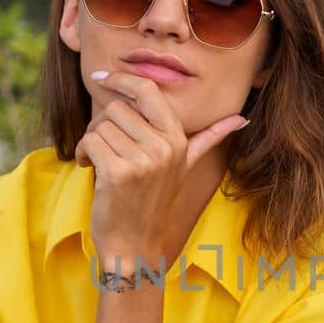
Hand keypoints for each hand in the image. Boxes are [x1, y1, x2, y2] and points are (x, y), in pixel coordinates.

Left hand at [75, 70, 247, 260]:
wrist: (134, 245)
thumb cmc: (154, 203)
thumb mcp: (185, 167)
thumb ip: (210, 138)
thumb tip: (242, 119)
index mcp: (178, 139)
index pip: (148, 90)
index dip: (122, 79)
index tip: (101, 77)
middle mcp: (163, 147)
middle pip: (117, 108)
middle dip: (102, 124)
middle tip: (107, 147)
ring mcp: (142, 161)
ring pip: (99, 125)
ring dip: (91, 142)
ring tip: (101, 162)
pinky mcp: (117, 172)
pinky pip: (88, 141)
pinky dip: (81, 153)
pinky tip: (88, 168)